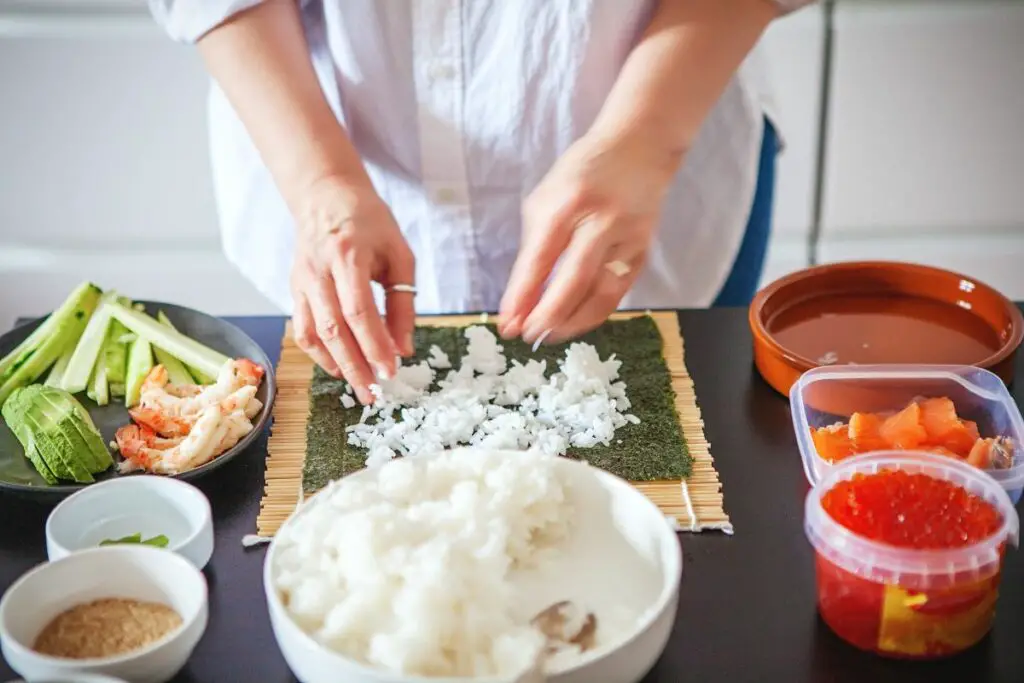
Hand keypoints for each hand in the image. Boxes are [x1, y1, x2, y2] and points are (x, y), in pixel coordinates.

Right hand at [290, 176, 415, 403]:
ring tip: (360, 387)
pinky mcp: (294, 289)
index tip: (391, 372)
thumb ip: (402, 301)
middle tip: (375, 394)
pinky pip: (303, 328)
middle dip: (356, 366)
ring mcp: (302, 281)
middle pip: (334, 329)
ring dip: (337, 365)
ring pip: (314, 334)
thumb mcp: (399, 253)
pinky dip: (319, 353)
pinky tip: (339, 367)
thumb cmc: (369, 221)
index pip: (359, 310)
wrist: (325, 194)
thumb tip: (404, 348)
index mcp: (348, 255)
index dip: (375, 345)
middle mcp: (319, 270)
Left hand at [499, 132, 680, 343]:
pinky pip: (618, 291)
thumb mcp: (545, 199)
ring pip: (601, 293)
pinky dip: (596, 312)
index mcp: (566, 205)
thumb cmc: (581, 174)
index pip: (539, 260)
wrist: (638, 149)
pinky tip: (577, 322)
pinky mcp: (643, 250)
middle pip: (573, 280)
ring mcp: (626, 237)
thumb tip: (523, 297)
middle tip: (529, 337)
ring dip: (574, 322)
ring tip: (551, 335)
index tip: (508, 324)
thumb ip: (535, 245)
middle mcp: (599, 222)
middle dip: (548, 315)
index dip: (522, 297)